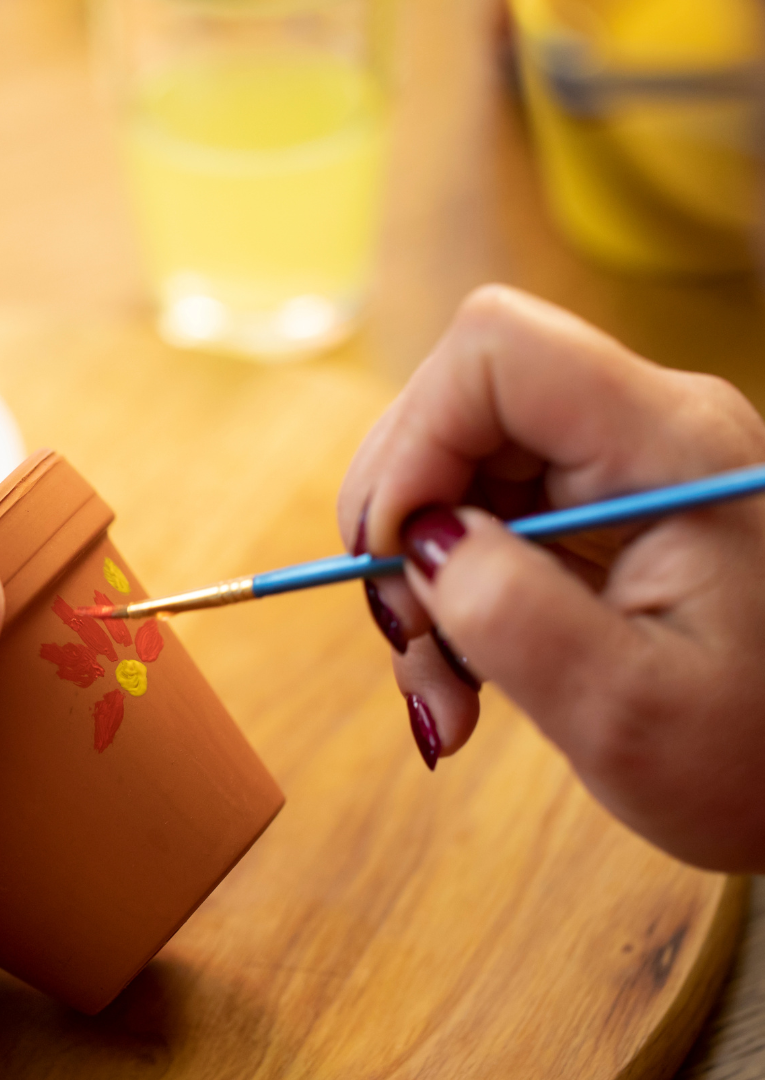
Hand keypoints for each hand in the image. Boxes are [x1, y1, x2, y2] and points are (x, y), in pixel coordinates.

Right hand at [339, 285, 764, 871]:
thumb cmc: (757, 757)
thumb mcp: (629, 713)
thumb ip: (514, 616)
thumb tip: (415, 539)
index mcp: (670, 445)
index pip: (495, 352)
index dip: (415, 436)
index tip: (393, 549)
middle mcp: (640, 427)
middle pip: (458, 404)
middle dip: (401, 519)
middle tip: (409, 634)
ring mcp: (612, 463)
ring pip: (453, 467)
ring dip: (416, 575)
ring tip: (443, 686)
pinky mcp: (590, 505)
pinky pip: (478, 516)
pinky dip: (445, 596)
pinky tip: (462, 678)